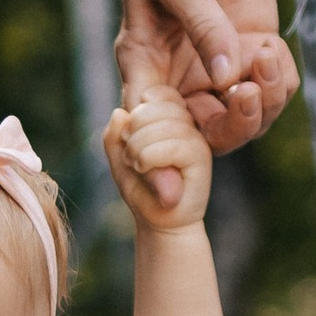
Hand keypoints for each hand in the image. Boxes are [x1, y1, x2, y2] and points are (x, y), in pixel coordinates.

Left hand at [104, 83, 214, 231]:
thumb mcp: (119, 158)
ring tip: (135, 164)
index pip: (158, 93)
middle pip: (159, 105)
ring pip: (166, 124)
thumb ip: (114, 135)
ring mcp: (197, 140)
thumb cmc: (142, 188)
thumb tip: (120, 114)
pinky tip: (143, 168)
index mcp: (173, 117)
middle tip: (129, 153)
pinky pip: (176, 144)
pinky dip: (150, 155)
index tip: (128, 135)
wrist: (160, 222)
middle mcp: (188, 125)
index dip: (138, 109)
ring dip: (139, 145)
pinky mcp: (201, 158)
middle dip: (134, 128)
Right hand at [120, 0, 295, 154]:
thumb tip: (224, 75)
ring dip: (262, 102)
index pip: (149, 130)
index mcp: (145, 68)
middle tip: (247, 91)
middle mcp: (182, 79)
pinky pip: (272, 90)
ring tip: (265, 55)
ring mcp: (219, 70)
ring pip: (246, 120)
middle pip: (206, 137)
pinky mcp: (252, 52)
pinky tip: (273, 45)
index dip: (160, 164)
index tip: (175, 189)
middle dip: (233, 124)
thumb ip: (201, 23)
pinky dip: (279, 79)